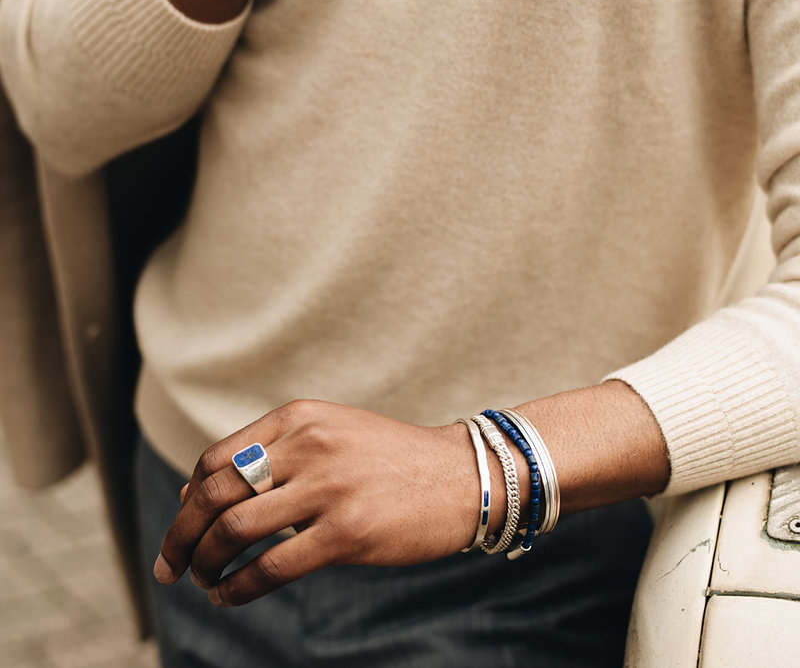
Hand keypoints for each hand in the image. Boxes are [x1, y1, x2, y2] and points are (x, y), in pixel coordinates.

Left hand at [153, 400, 488, 606]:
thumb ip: (280, 453)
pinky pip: (271, 567)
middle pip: (214, 494)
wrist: (460, 475)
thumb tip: (211, 493)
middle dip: (181, 535)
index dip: (189, 498)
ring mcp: (328, 487)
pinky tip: (229, 596)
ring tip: (203, 580)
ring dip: (205, 563)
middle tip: (169, 564)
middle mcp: (308, 445)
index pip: (216, 460)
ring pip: (235, 530)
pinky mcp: (347, 532)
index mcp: (299, 418)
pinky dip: (237, 588)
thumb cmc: (391, 459)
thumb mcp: (333, 433)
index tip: (182, 525)